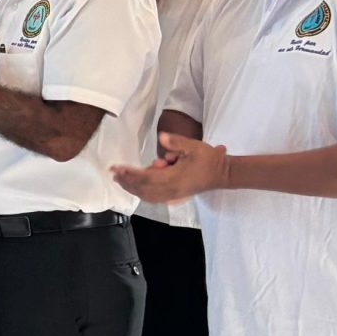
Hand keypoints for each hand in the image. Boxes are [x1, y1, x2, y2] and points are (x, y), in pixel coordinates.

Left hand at [112, 131, 227, 202]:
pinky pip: (154, 198)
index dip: (130, 174)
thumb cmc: (209, 159)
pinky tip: (135, 189)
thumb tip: (161, 137)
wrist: (222, 174)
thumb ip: (176, 142)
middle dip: (127, 181)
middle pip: (143, 188)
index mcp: (174, 178)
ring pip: (147, 195)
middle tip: (113, 173)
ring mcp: (173, 195)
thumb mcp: (194, 146)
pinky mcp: (176, 197)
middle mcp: (171, 190)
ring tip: (120, 180)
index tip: (117, 168)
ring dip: (132, 188)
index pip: (146, 177)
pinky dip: (142, 193)